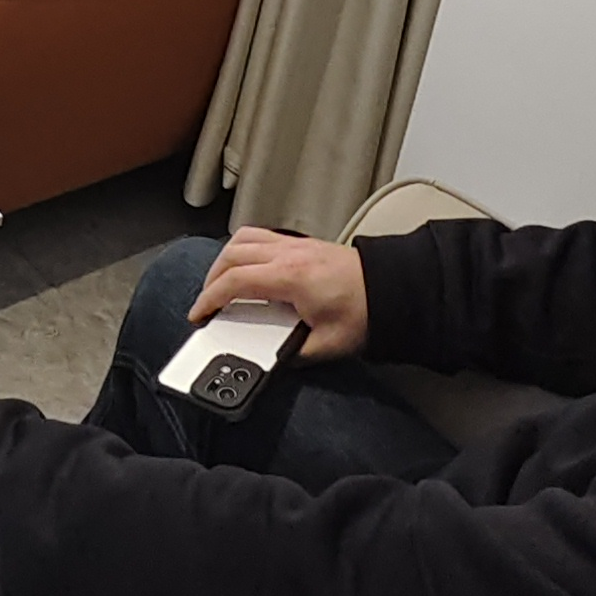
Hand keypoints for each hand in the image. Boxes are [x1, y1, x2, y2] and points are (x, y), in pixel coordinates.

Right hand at [191, 228, 370, 361]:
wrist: (396, 289)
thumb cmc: (367, 311)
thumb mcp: (326, 346)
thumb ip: (292, 354)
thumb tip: (270, 359)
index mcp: (291, 277)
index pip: (234, 281)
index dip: (209, 298)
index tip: (199, 313)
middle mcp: (290, 254)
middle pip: (232, 254)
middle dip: (211, 278)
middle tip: (207, 302)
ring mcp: (297, 245)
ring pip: (244, 239)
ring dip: (225, 259)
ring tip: (220, 282)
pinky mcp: (305, 244)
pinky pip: (261, 236)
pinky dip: (244, 249)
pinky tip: (246, 266)